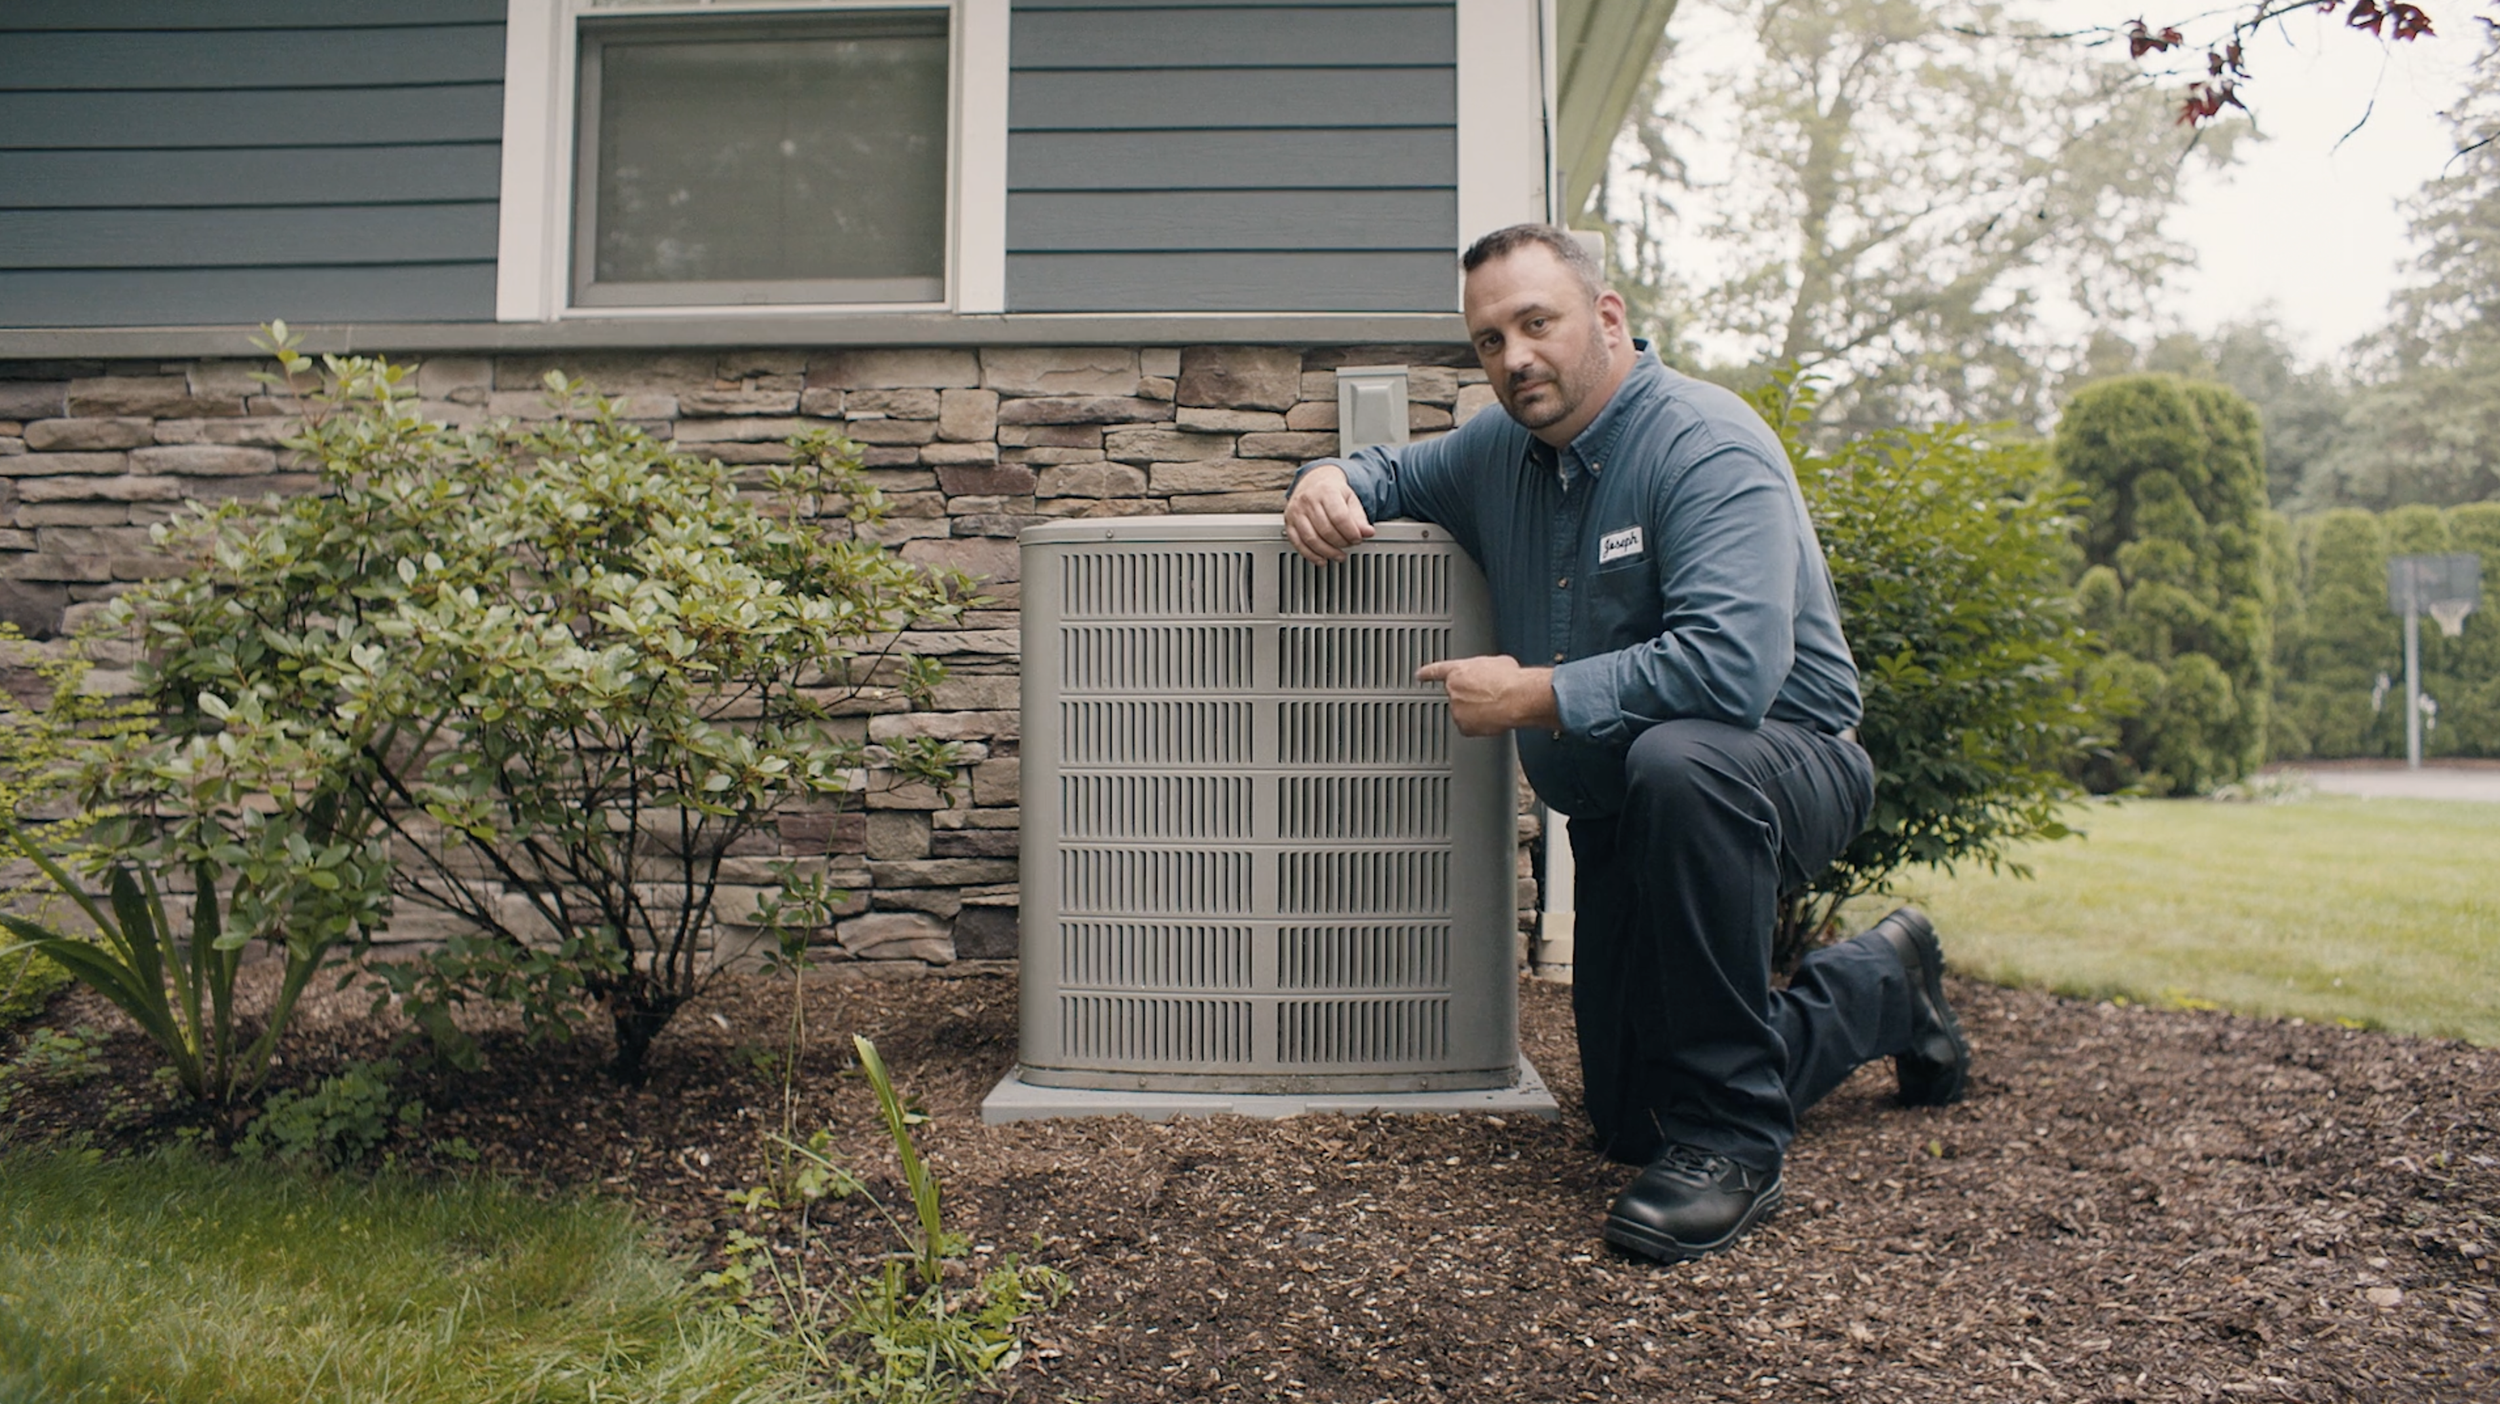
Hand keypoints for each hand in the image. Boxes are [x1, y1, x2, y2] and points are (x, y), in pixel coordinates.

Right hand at [1282, 463, 1374, 564]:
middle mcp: (1308, 500)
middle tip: (1349, 545)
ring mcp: (1296, 511)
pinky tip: (1322, 559)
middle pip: (1326, 530)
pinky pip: (1298, 544)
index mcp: (1326, 491)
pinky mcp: (1289, 522)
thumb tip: (1368, 533)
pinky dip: (1311, 555)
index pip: (1339, 517)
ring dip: (1328, 552)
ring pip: (1311, 539)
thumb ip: (1360, 518)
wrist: (1313, 481)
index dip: (1350, 532)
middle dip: (1341, 542)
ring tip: (1339, 555)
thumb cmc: (1333, 491)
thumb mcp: (1350, 499)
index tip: (1358, 539)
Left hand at [1415, 655, 1559, 736]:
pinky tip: (1493, 718)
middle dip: (1471, 697)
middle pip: (1457, 695)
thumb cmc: (1509, 679)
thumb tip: (1489, 672)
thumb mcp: (1497, 662)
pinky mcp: (1463, 726)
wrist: (1516, 697)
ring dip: (1476, 711)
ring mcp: (1456, 710)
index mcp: (1458, 671)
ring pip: (1464, 712)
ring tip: (1495, 706)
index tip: (1419, 675)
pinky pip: (1470, 727)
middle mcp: (1453, 690)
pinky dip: (1480, 725)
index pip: (1436, 671)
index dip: (1427, 673)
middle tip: (1490, 696)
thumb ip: (1484, 668)